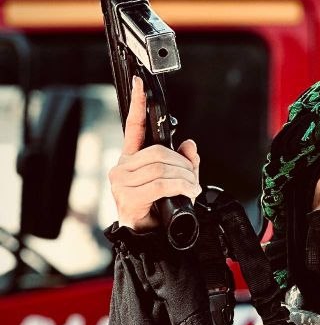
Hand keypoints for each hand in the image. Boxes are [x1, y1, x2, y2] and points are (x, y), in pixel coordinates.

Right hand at [109, 76, 200, 230]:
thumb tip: (190, 145)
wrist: (147, 239)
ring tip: (192, 188)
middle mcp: (122, 166)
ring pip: (162, 167)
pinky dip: (180, 186)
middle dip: (183, 164)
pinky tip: (187, 192)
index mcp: (131, 158)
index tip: (140, 85)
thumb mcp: (175, 182)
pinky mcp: (128, 195)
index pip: (133, 127)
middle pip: (159, 151)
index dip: (138, 105)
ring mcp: (121, 181)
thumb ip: (183, 163)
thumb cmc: (158, 209)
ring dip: (185, 177)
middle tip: (194, 178)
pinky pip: (161, 183)